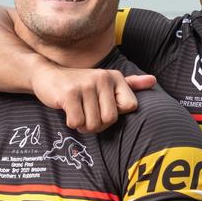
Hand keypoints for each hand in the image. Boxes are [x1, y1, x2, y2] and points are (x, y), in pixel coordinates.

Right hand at [30, 65, 155, 132]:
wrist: (48, 76)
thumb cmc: (80, 84)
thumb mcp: (106, 82)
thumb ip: (130, 84)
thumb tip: (154, 80)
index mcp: (116, 76)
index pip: (130, 107)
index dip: (115, 113)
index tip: (102, 105)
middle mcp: (103, 78)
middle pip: (110, 119)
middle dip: (97, 123)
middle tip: (87, 112)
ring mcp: (86, 85)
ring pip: (93, 124)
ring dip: (83, 125)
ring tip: (77, 110)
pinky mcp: (69, 94)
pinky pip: (77, 123)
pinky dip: (71, 122)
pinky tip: (67, 110)